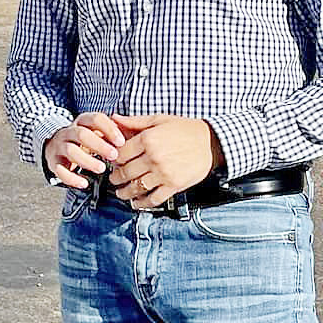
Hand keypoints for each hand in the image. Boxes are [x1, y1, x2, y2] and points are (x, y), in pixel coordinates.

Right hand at [44, 113, 125, 188]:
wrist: (57, 144)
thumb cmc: (87, 139)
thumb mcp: (99, 132)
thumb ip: (115, 132)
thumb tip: (134, 133)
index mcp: (83, 121)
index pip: (95, 119)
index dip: (109, 129)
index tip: (121, 142)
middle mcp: (69, 131)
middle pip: (82, 134)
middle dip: (99, 145)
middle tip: (114, 156)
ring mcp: (60, 146)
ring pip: (71, 150)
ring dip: (87, 160)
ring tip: (101, 169)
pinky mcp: (53, 162)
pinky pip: (60, 170)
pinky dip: (72, 178)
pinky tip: (84, 184)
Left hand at [107, 114, 221, 208]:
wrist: (211, 143)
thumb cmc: (185, 129)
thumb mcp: (159, 120)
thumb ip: (135, 121)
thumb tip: (113, 118)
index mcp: (148, 139)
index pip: (120, 154)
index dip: (113, 159)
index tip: (112, 162)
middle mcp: (153, 157)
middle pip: (125, 172)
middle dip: (115, 178)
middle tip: (113, 179)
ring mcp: (163, 173)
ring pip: (136, 188)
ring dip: (124, 193)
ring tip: (120, 193)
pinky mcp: (173, 186)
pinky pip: (153, 199)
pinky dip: (142, 203)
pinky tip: (136, 202)